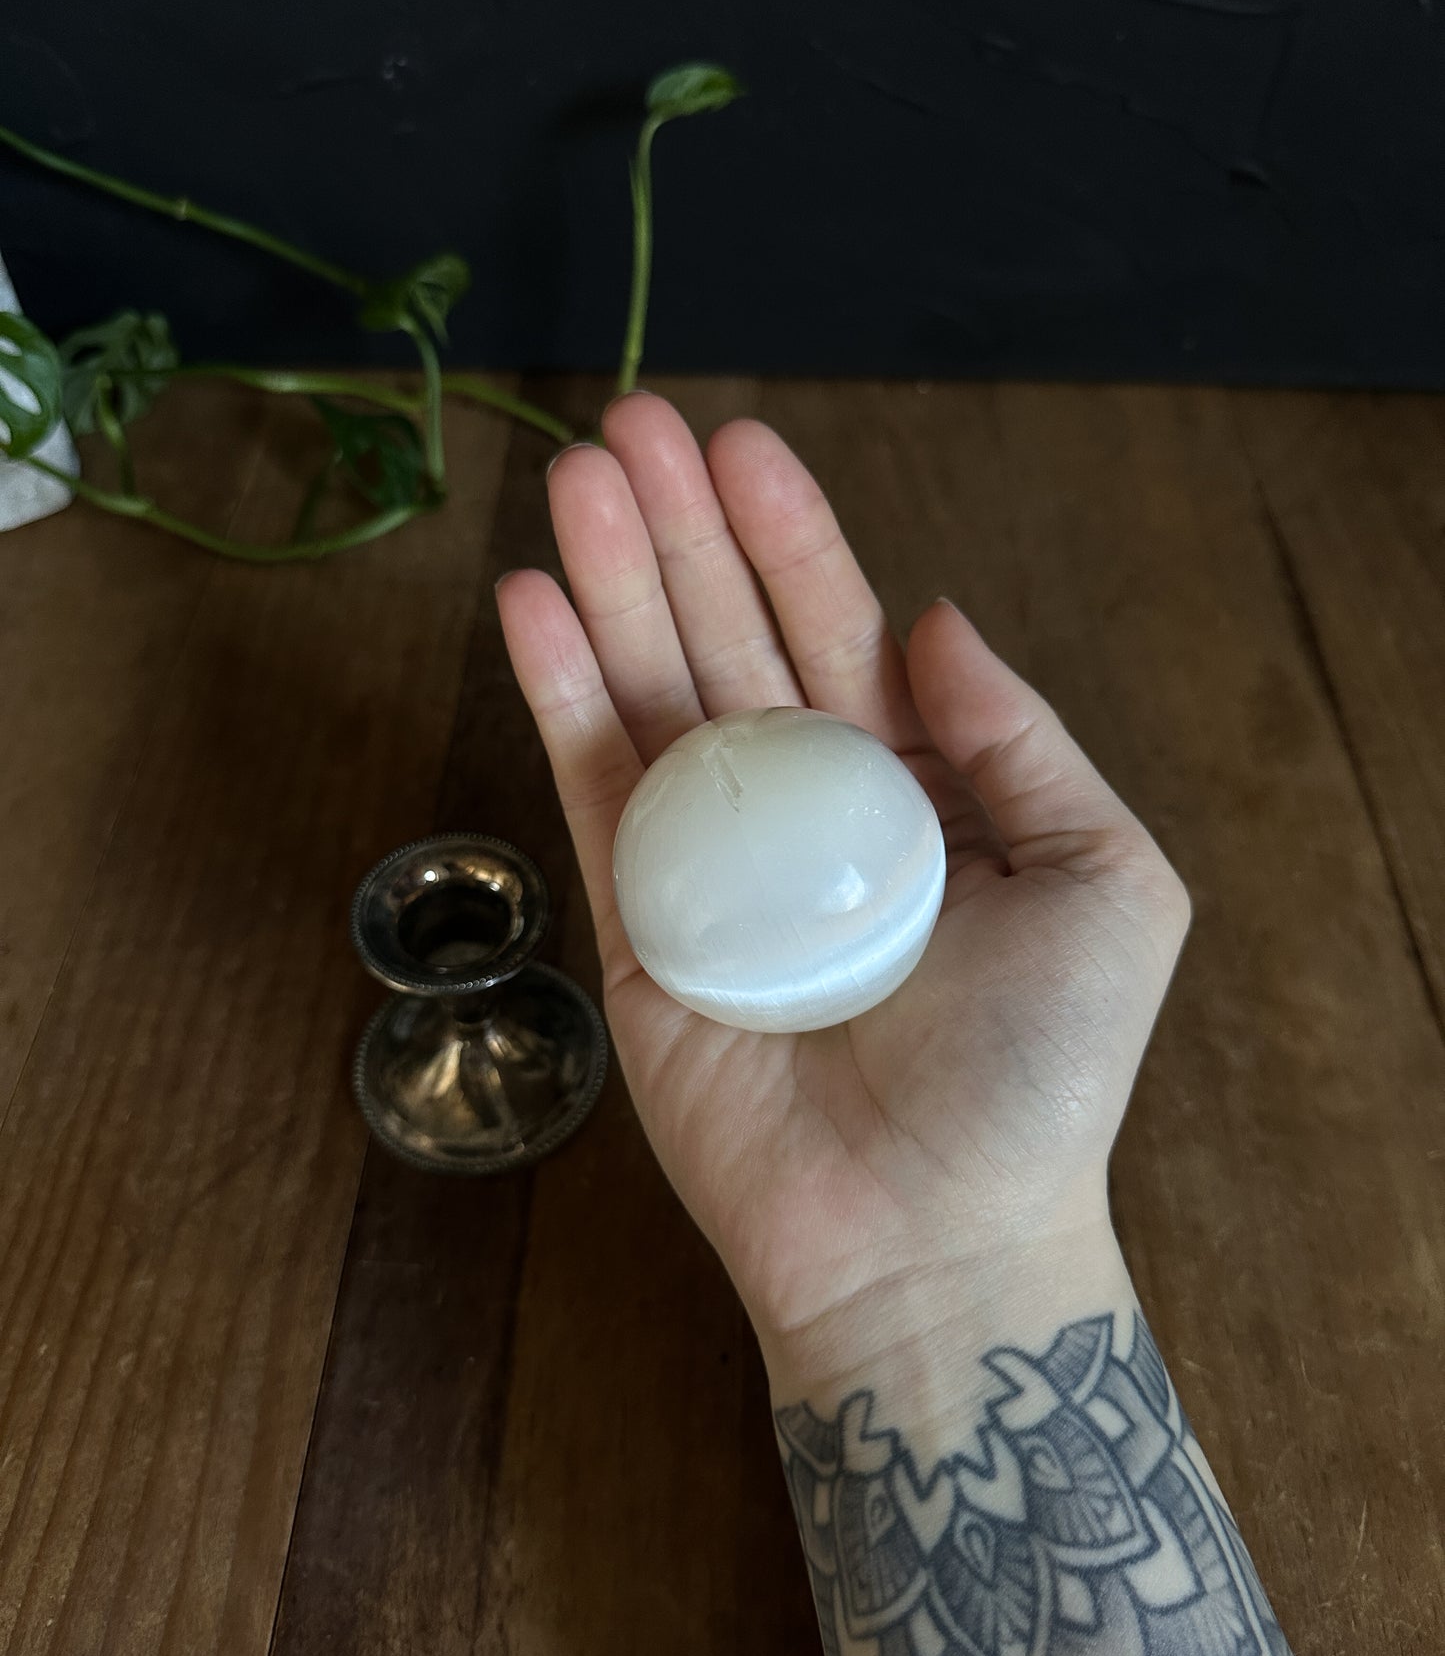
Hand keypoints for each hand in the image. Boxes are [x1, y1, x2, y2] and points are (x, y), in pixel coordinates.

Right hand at [496, 393, 1189, 1385]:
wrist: (933, 1234)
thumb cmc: (1039, 1072)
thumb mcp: (1103, 882)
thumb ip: (1024, 741)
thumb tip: (932, 618)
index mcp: (911, 788)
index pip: (836, 631)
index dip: (790, 536)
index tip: (741, 442)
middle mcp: (803, 810)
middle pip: (726, 641)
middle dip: (680, 532)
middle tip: (630, 422)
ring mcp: (713, 866)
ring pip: (648, 695)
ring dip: (608, 585)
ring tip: (574, 478)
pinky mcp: (636, 929)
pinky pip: (591, 794)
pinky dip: (557, 697)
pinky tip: (531, 602)